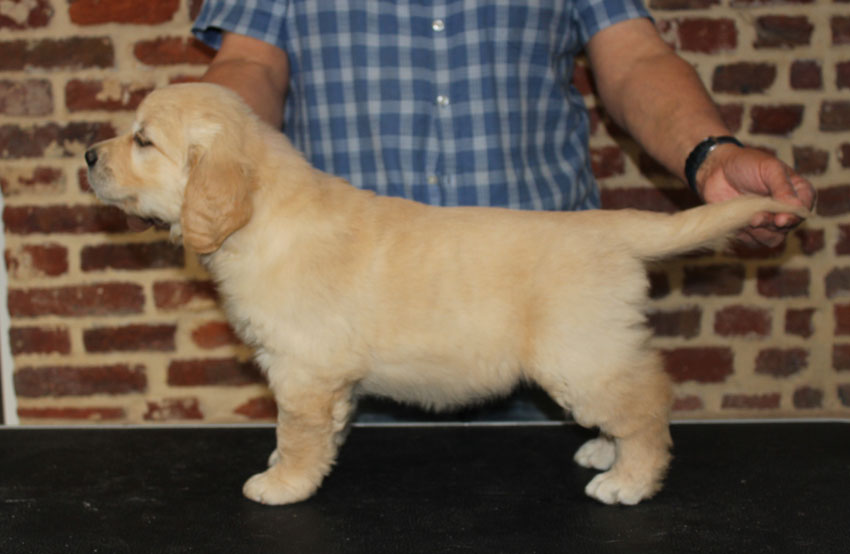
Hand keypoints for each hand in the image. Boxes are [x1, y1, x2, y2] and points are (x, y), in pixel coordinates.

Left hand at [696, 144, 815, 246]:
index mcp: (797, 192)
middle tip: (756, 218)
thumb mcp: (769, 169)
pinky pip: (753, 242)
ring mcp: (768, 221)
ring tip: (747, 219)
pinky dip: (746, 236)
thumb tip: (797, 206)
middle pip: (788, 227)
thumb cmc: (746, 164)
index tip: (780, 219)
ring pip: (772, 239)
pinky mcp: (750, 230)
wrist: (717, 170)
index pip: (803, 209)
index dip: (794, 217)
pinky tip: (737, 223)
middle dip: (772, 224)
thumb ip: (783, 186)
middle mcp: (785, 209)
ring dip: (760, 233)